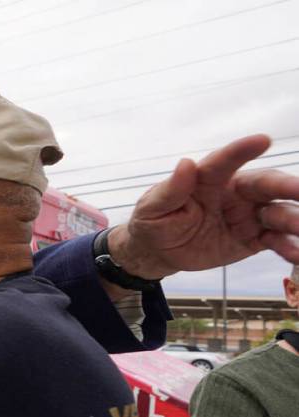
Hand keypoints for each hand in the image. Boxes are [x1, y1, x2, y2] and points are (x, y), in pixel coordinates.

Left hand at [111, 134, 298, 279]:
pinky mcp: (253, 238)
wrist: (158, 252)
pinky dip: (289, 247)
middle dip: (288, 186)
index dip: (242, 150)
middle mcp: (235, 193)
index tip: (263, 140)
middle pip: (266, 185)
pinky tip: (297, 255)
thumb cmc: (154, 221)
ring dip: (294, 220)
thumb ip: (171, 189)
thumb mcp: (154, 207)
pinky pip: (275, 241)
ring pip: (278, 213)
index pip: (226, 161)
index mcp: (210, 178)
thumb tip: (185, 164)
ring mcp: (248, 216)